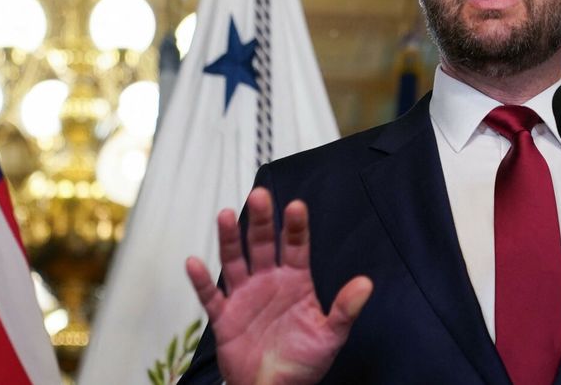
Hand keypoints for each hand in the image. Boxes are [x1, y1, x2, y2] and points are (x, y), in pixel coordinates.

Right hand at [185, 187, 373, 384]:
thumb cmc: (302, 363)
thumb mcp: (329, 336)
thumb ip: (344, 309)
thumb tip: (366, 284)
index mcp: (295, 282)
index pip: (295, 246)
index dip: (295, 227)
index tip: (296, 207)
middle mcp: (268, 282)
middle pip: (262, 244)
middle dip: (260, 221)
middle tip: (259, 196)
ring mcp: (244, 296)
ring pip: (234, 261)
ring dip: (229, 239)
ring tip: (224, 215)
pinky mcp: (224, 317)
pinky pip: (211, 296)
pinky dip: (202, 280)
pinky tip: (195, 263)